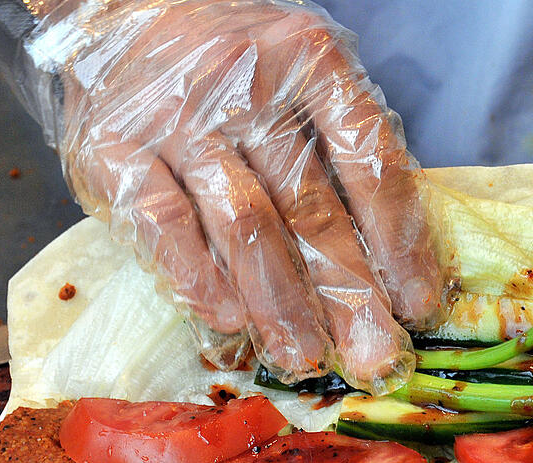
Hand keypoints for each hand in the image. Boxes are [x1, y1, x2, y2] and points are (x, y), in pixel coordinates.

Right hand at [37, 0, 448, 392]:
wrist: (126, 13)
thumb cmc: (238, 64)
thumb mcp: (305, 77)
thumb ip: (345, 148)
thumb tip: (393, 256)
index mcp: (312, 61)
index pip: (370, 163)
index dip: (400, 241)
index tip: (418, 303)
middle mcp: (248, 84)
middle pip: (312, 204)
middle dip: (350, 294)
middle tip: (375, 356)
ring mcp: (178, 116)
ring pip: (243, 223)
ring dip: (279, 302)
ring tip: (305, 358)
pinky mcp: (115, 147)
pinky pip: (164, 224)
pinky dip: (200, 278)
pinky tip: (230, 320)